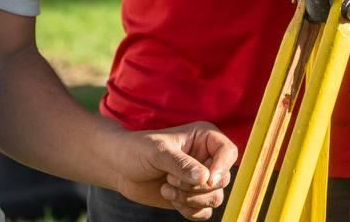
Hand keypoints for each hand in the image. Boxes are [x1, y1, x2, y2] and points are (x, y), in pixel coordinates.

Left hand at [110, 122, 236, 220]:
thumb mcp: (158, 152)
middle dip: (196, 187)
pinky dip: (190, 211)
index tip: (207, 181)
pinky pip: (204, 212)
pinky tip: (171, 200)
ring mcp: (200, 179)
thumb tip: (204, 179)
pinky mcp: (192, 197)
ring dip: (191, 200)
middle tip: (170, 180)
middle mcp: (207, 158)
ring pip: (215, 198)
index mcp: (205, 138)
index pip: (228, 152)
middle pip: (222, 180)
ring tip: (167, 189)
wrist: (120, 168)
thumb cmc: (138, 150)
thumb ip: (181, 164)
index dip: (222, 168)